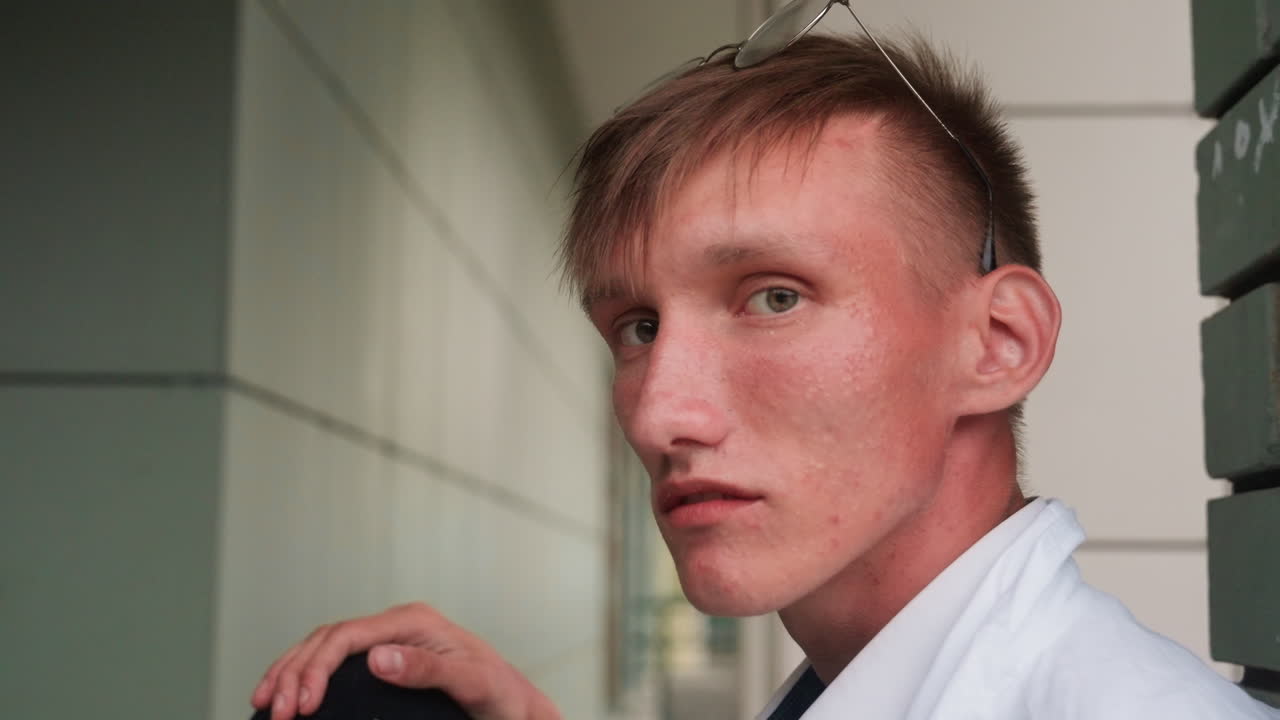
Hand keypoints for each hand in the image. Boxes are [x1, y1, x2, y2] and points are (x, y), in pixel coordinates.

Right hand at [250, 602, 560, 719]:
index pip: (347, 635)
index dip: (315, 667)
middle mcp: (398, 625)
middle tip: (274, 711)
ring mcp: (391, 640)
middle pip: (328, 638)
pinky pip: (334, 660)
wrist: (515, 704)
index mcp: (414, 622)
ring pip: (324, 646)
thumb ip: (427, 668)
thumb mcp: (471, 682)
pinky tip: (287, 694)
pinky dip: (305, 674)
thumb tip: (377, 657)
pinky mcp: (386, 658)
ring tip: (265, 703)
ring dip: (291, 671)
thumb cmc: (498, 694)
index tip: (300, 704)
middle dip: (294, 672)